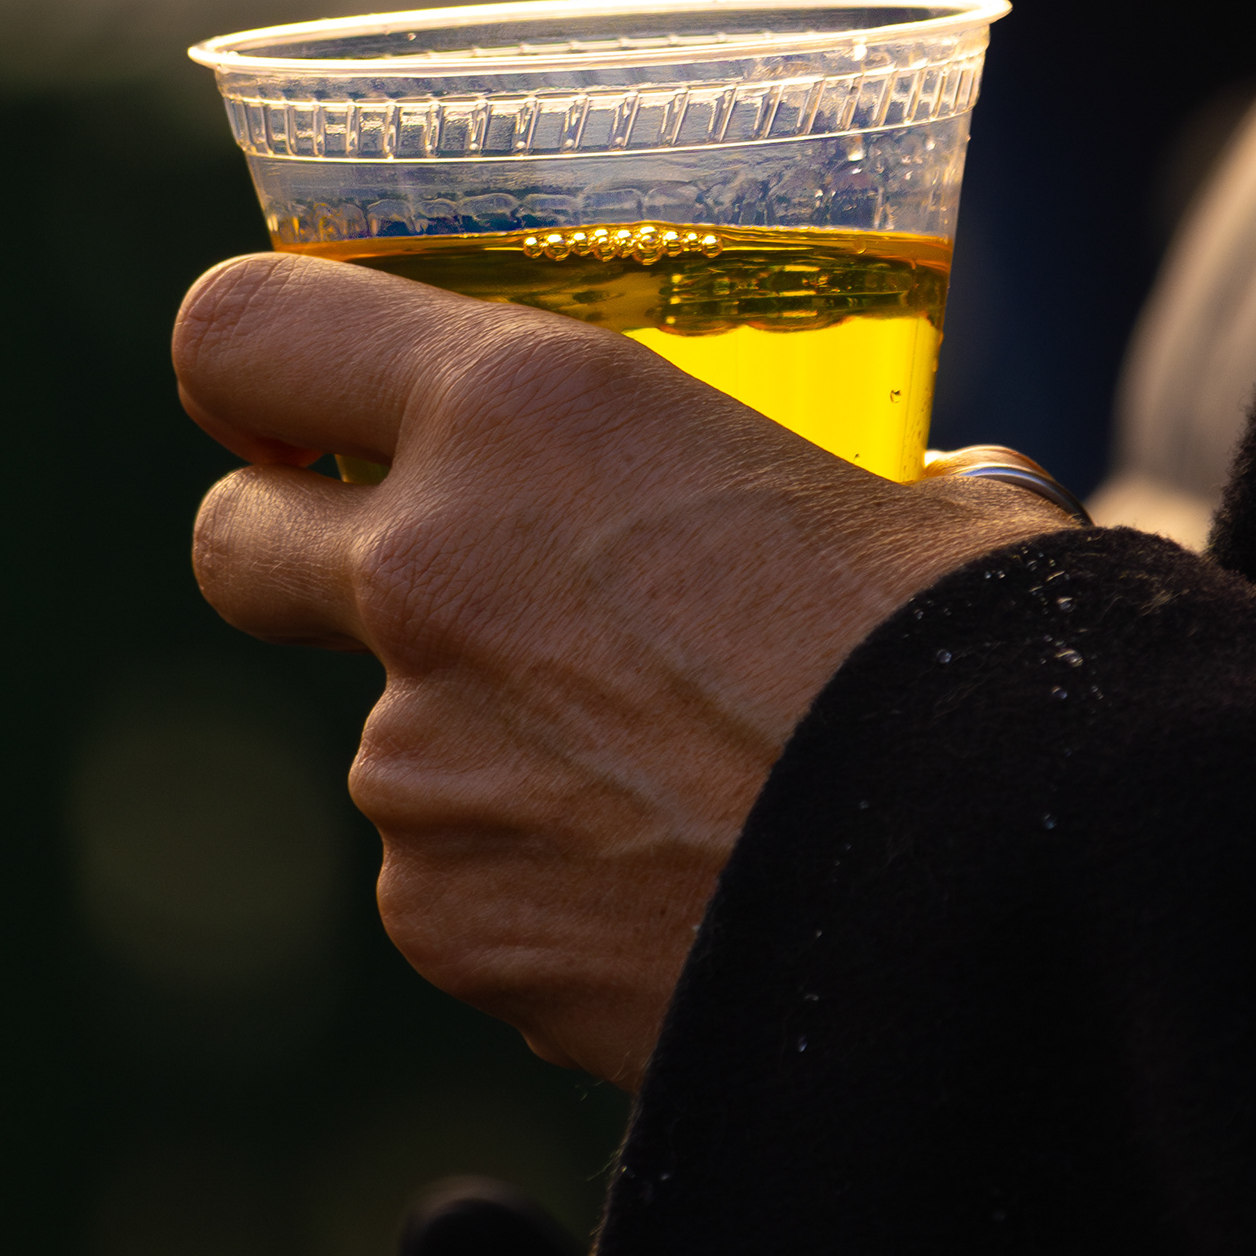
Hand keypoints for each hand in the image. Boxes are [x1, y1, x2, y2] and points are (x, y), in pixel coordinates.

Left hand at [174, 253, 1066, 1088]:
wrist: (1018, 914)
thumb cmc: (1001, 671)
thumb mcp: (923, 502)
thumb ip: (830, 482)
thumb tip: (912, 505)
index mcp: (531, 414)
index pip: (247, 331)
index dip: (254, 368)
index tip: (295, 406)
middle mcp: (428, 573)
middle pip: (236, 541)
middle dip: (297, 554)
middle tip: (429, 580)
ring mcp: (415, 766)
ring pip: (394, 741)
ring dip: (493, 752)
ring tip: (686, 788)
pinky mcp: (448, 924)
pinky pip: (463, 884)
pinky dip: (546, 890)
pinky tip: (687, 895)